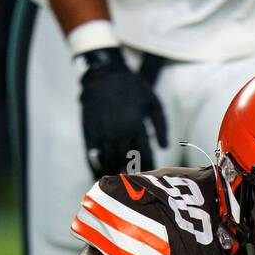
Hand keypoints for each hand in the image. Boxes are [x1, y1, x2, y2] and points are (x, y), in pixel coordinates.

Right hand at [77, 47, 167, 176]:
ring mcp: (103, 133)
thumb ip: (162, 124)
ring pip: (110, 161)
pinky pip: (93, 156)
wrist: (103, 74)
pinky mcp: (89, 132)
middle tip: (135, 180)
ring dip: (115, 171)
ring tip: (119, 178)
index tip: (150, 174)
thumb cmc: (132, 87)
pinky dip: (97, 167)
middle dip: (132, 172)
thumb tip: (164, 147)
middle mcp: (120, 132)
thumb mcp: (153, 101)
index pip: (145, 155)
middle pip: (127, 161)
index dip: (148, 167)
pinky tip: (101, 172)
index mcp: (137, 125)